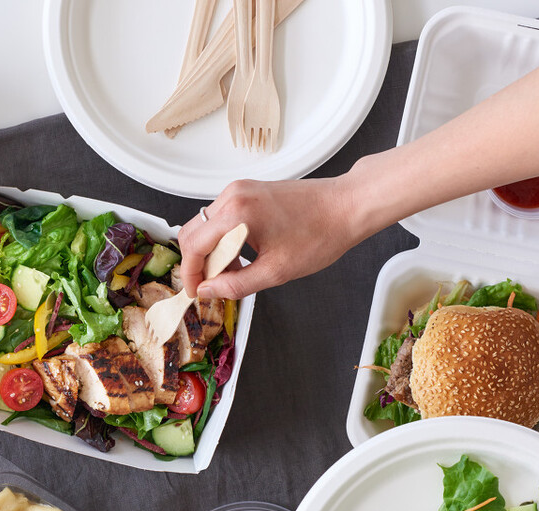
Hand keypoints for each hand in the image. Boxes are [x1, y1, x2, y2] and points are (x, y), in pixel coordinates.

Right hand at [176, 177, 364, 298]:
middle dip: (199, 263)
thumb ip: (236, 284)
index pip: (193, 245)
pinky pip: (222, 218)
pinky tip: (243, 256)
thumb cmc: (321, 232)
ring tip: (236, 272)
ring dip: (213, 252)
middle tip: (214, 285)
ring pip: (207, 226)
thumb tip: (210, 291)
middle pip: (193, 233)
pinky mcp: (249, 191)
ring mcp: (241, 190)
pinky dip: (225, 239)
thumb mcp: (276, 270)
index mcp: (237, 212)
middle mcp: (234, 195)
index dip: (191, 274)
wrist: (347, 206)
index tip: (196, 292)